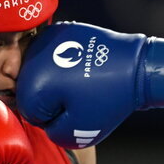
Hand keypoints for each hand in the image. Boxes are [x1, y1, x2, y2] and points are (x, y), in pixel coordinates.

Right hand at [18, 21, 163, 148]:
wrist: (134, 67)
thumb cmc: (108, 99)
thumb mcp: (80, 132)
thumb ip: (53, 133)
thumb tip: (45, 122)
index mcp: (32, 84)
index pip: (28, 112)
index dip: (53, 117)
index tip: (75, 109)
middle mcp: (32, 58)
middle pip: (30, 89)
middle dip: (52, 98)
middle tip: (79, 97)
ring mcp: (46, 39)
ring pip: (39, 71)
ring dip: (55, 80)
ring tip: (81, 82)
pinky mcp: (60, 30)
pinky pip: (51, 54)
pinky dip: (63, 62)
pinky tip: (81, 68)